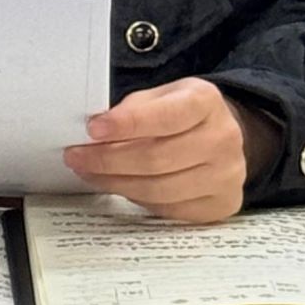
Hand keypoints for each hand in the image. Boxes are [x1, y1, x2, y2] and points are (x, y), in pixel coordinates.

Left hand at [63, 78, 263, 222]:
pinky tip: (120, 186)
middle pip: (157, 158)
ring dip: (116, 183)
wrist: (222, 137)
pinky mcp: (220, 204)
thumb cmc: (183, 115)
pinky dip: (137, 199)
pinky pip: (168, 208)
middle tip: (78, 157)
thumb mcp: (162, 96)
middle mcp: (222, 139)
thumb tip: (97, 133)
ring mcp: (225, 176)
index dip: (127, 124)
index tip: (94, 129)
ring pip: (159, 189)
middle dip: (109, 160)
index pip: (165, 116)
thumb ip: (133, 109)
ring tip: (90, 173)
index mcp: (206, 102)